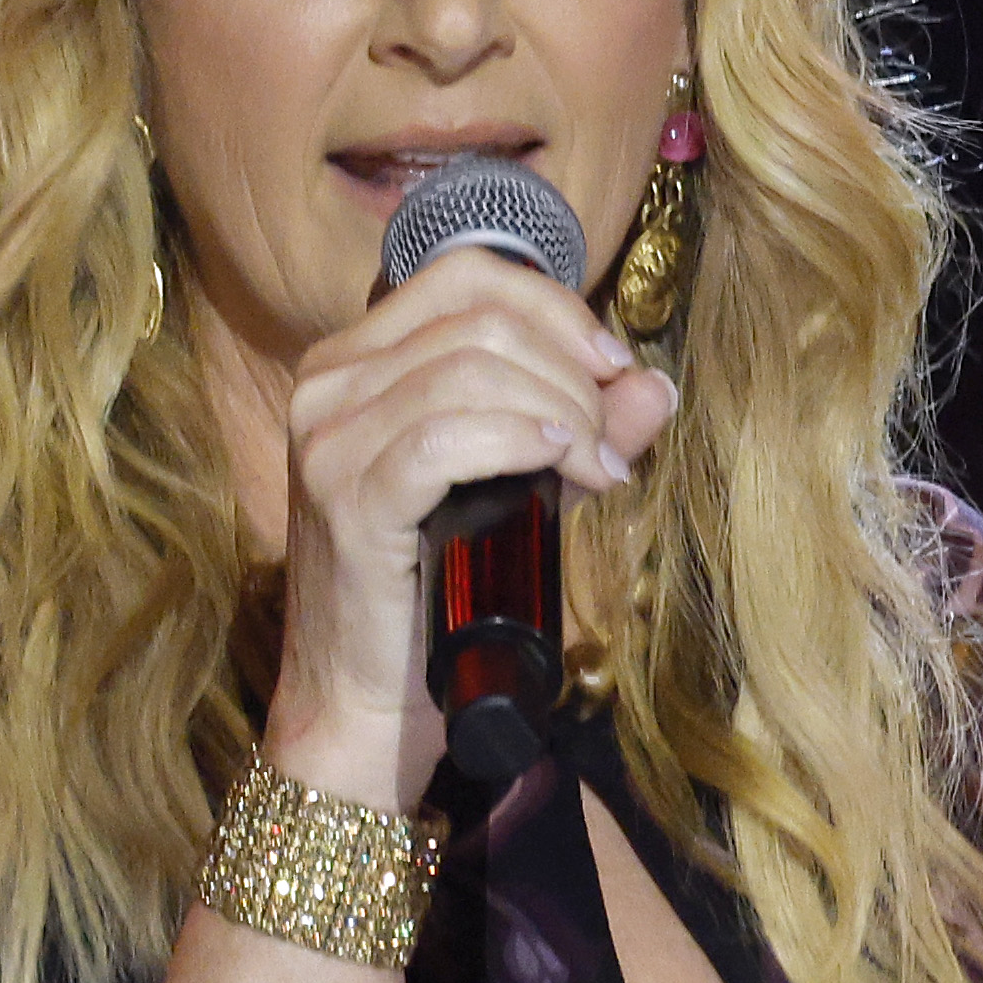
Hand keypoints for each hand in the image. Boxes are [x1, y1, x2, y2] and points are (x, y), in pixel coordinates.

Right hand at [262, 242, 686, 801]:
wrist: (365, 705)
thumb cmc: (434, 598)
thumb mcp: (519, 494)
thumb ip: (581, 431)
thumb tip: (654, 384)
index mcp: (355, 361)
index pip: (465, 276)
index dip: (555, 309)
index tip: (613, 369)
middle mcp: (328, 383)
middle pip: (480, 319)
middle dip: (571, 371)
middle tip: (610, 445)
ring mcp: (328, 438)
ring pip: (470, 369)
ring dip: (562, 410)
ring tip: (598, 470)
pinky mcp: (346, 498)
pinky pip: (444, 435)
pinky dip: (521, 438)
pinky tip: (564, 461)